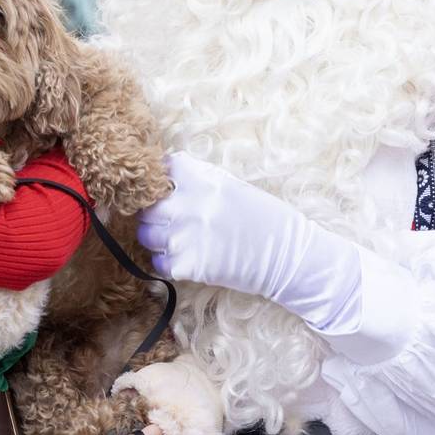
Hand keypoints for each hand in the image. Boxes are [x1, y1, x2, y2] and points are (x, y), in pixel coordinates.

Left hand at [137, 151, 362, 328]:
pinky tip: (188, 258)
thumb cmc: (263, 219)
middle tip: (172, 220)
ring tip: (181, 240)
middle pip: (148, 206)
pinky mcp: (187, 266)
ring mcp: (185, 237)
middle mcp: (189, 206)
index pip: (164, 168)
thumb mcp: (232, 186)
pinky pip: (159, 263)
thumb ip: (198, 179)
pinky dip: (168, 263)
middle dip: (156, 213)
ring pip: (146, 235)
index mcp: (203, 180)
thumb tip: (166, 174)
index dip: (165, 179)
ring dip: (158, 238)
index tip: (171, 189)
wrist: (287, 256)